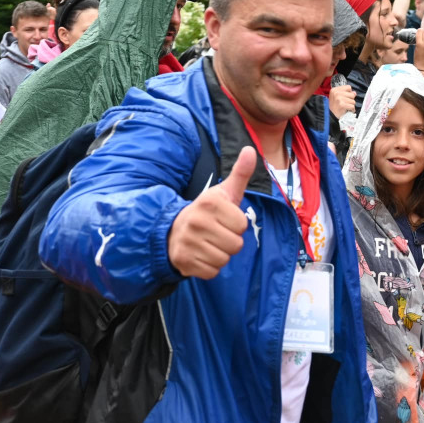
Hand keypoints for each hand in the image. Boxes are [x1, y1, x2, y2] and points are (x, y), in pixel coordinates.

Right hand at [168, 146, 255, 278]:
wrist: (172, 231)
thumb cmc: (206, 212)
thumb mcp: (223, 192)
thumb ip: (240, 173)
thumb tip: (250, 150)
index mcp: (209, 203)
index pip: (242, 225)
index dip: (236, 224)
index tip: (223, 220)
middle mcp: (197, 222)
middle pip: (236, 245)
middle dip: (230, 241)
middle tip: (216, 233)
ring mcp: (188, 243)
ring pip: (225, 259)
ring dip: (221, 255)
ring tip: (208, 243)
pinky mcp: (184, 262)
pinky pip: (212, 272)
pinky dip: (210, 267)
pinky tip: (201, 255)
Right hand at [329, 84, 355, 118]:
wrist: (330, 115)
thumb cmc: (334, 106)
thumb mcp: (337, 97)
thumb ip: (346, 93)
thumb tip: (354, 92)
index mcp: (335, 90)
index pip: (348, 87)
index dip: (349, 92)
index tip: (346, 97)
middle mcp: (336, 93)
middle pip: (352, 94)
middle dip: (350, 100)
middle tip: (345, 103)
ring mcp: (339, 99)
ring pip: (353, 101)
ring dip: (351, 105)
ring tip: (345, 107)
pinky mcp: (342, 105)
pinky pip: (352, 106)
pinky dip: (352, 109)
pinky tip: (347, 110)